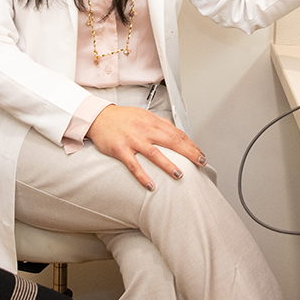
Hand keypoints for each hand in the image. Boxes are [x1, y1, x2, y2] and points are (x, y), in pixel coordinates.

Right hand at [86, 105, 206, 189]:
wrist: (98, 117)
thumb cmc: (121, 118)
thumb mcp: (143, 115)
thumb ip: (159, 122)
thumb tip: (175, 130)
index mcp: (152, 121)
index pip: (177, 132)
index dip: (191, 144)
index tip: (200, 153)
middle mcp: (144, 130)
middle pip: (171, 141)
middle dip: (189, 152)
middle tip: (200, 162)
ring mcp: (133, 140)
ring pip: (154, 153)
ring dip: (168, 165)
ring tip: (179, 175)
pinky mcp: (120, 150)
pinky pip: (133, 165)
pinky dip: (142, 176)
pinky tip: (150, 185)